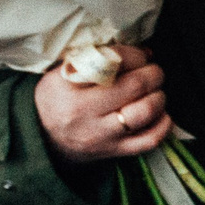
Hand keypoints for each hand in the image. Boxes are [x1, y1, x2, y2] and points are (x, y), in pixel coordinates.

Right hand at [35, 42, 169, 166]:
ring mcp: (100, 135)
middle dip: (153, 74)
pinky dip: (163, 125)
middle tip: (154, 71)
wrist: (42, 138)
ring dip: (159, 97)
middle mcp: (84, 111)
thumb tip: (144, 52)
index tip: (141, 55)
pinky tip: (161, 114)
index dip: (134, 55)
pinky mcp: (113, 152)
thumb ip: (96, 58)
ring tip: (156, 91)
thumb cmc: (57, 97)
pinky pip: (149, 140)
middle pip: (134, 86)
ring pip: (144, 112)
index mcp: (67, 85)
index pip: (109, 62)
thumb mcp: (62, 72)